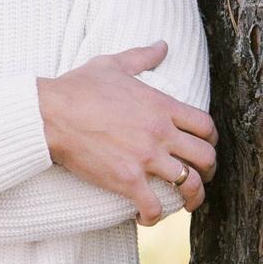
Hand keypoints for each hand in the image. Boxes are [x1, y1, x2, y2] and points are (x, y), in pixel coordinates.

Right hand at [36, 42, 215, 224]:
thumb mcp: (113, 64)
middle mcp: (160, 133)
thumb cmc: (78, 88)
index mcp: (161, 106)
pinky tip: (146, 218)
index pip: (206, 126)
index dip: (212, 140)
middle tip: (203, 177)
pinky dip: (154, 216)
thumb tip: (162, 45)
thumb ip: (142, 56)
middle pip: (205, 157)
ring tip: (187, 204)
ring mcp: (145, 158)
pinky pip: (153, 205)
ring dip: (193, 198)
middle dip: (210, 171)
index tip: (206, 147)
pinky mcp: (126, 179)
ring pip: (188, 184)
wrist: (50, 114)